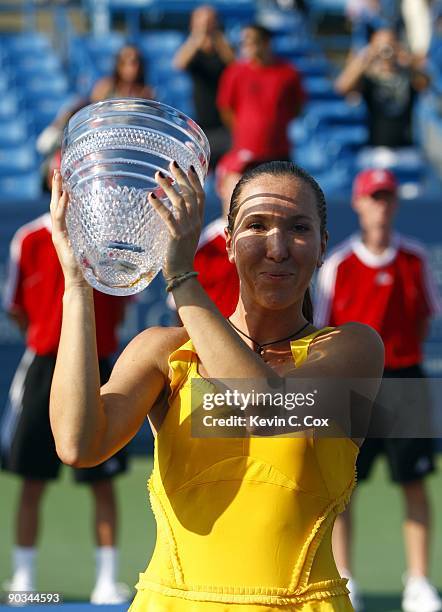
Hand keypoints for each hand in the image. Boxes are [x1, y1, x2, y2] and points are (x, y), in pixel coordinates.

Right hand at [50, 170, 88, 289]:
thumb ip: (99, 237)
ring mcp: (58, 234)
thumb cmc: (90, 268)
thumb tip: (117, 227)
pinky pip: (60, 219)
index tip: (66, 178)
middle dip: (57, 187)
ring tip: (58, 176)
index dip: (63, 193)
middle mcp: (61, 230)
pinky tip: (66, 194)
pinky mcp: (59, 239)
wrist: (80, 282)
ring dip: (57, 191)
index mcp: (68, 231)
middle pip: (56, 203)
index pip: (63, 207)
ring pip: (55, 208)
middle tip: (57, 170)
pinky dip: (63, 206)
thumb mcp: (94, 247)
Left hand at [148, 162, 204, 278]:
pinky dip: (159, 205)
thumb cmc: (179, 255)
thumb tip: (170, 207)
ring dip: (169, 186)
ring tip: (158, 175)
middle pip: (191, 194)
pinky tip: (150, 196)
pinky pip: (168, 217)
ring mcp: (187, 228)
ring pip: (180, 202)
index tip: (189, 166)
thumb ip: (181, 221)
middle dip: (181, 177)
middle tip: (171, 163)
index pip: (200, 196)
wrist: (182, 273)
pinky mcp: (177, 235)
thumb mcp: (184, 235)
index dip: (195, 180)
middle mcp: (195, 222)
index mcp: (198, 221)